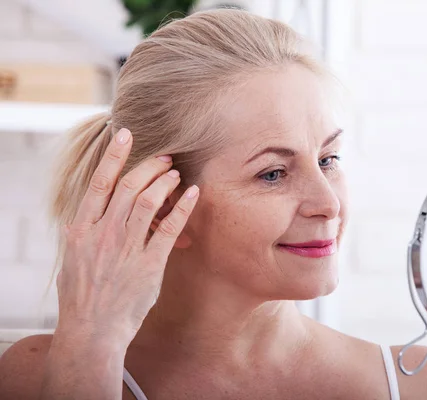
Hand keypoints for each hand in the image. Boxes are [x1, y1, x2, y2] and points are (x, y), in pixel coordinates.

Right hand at [55, 128, 198, 344]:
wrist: (92, 331)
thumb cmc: (82, 297)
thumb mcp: (72, 261)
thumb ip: (81, 235)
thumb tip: (83, 218)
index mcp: (82, 230)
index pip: (98, 183)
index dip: (113, 156)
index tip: (125, 134)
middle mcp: (103, 234)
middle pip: (129, 186)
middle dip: (149, 166)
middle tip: (165, 157)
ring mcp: (126, 248)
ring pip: (149, 201)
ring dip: (165, 182)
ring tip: (177, 173)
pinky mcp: (149, 264)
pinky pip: (169, 228)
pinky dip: (183, 207)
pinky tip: (193, 194)